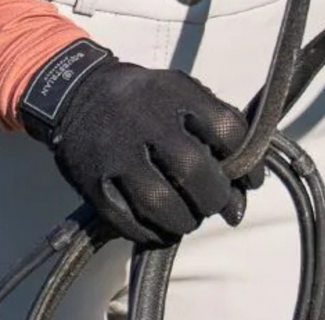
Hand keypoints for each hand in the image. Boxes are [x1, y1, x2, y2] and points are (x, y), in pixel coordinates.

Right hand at [17, 40, 253, 246]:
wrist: (76, 91)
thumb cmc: (142, 99)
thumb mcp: (178, 90)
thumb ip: (213, 124)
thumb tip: (245, 182)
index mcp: (173, 91)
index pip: (227, 128)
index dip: (248, 162)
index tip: (249, 180)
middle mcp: (145, 119)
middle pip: (196, 171)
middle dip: (216, 197)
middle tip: (216, 204)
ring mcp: (117, 151)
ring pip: (162, 204)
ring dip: (185, 221)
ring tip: (188, 217)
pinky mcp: (95, 182)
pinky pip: (131, 223)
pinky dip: (153, 234)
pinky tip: (161, 226)